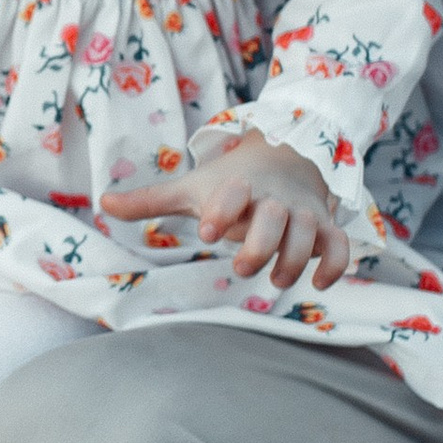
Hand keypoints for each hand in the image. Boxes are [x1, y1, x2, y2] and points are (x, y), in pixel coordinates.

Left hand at [106, 131, 349, 291]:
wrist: (284, 158)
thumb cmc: (229, 182)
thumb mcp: (191, 188)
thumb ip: (151, 200)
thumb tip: (103, 204)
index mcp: (237, 187)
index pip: (231, 193)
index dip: (221, 211)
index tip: (205, 233)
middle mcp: (273, 199)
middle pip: (275, 217)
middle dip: (260, 243)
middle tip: (240, 265)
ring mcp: (302, 213)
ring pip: (308, 234)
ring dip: (295, 260)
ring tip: (274, 281)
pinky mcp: (324, 228)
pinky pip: (340, 245)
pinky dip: (335, 265)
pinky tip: (316, 284)